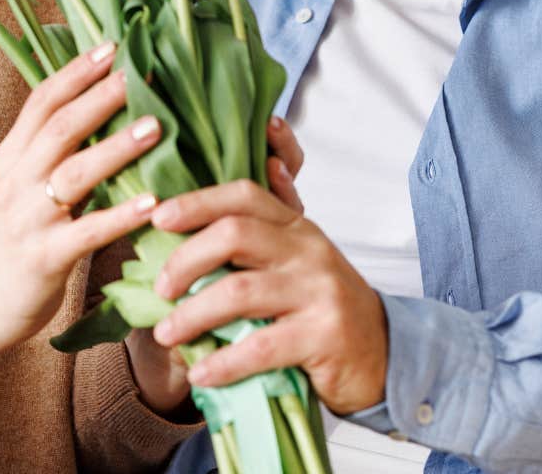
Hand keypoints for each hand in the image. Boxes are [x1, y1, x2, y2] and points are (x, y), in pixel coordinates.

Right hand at [0, 44, 161, 365]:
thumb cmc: (15, 238)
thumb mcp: (21, 184)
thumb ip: (54, 150)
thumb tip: (106, 105)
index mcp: (10, 157)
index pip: (40, 103)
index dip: (75, 72)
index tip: (111, 46)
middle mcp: (15, 181)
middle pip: (58, 129)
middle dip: (100, 98)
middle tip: (139, 75)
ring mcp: (27, 219)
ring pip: (73, 175)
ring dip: (116, 148)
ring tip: (155, 127)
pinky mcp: (44, 257)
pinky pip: (87, 231)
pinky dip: (122, 214)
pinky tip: (154, 202)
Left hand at [124, 115, 308, 412]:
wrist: (383, 355)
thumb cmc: (324, 306)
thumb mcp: (299, 259)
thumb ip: (267, 226)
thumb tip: (255, 168)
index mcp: (297, 227)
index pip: (244, 196)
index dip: (197, 202)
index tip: (157, 217)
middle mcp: (309, 251)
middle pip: (234, 234)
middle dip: (185, 260)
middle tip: (160, 288)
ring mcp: (319, 291)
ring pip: (239, 291)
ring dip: (192, 315)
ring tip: (166, 334)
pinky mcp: (325, 335)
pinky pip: (260, 346)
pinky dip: (223, 362)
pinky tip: (200, 373)